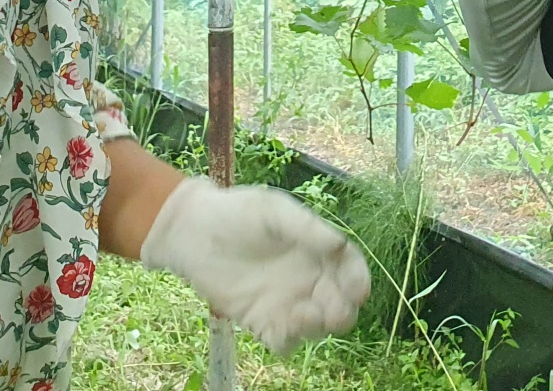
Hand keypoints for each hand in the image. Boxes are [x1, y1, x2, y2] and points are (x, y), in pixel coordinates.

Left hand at [141, 177, 369, 353]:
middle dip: (343, 310)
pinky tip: (283, 327)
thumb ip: (307, 228)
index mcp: (317, 248)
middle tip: (335, 312)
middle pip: (339, 302)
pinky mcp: (262, 321)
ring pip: (316, 326)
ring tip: (305, 314)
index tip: (358, 290)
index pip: (349, 267)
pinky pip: (284, 341)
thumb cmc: (238, 213)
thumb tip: (340, 246)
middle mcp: (308, 278)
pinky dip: (289, 340)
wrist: (195, 233)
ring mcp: (287, 302)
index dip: (358, 279)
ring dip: (318, 326)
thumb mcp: (274, 211)